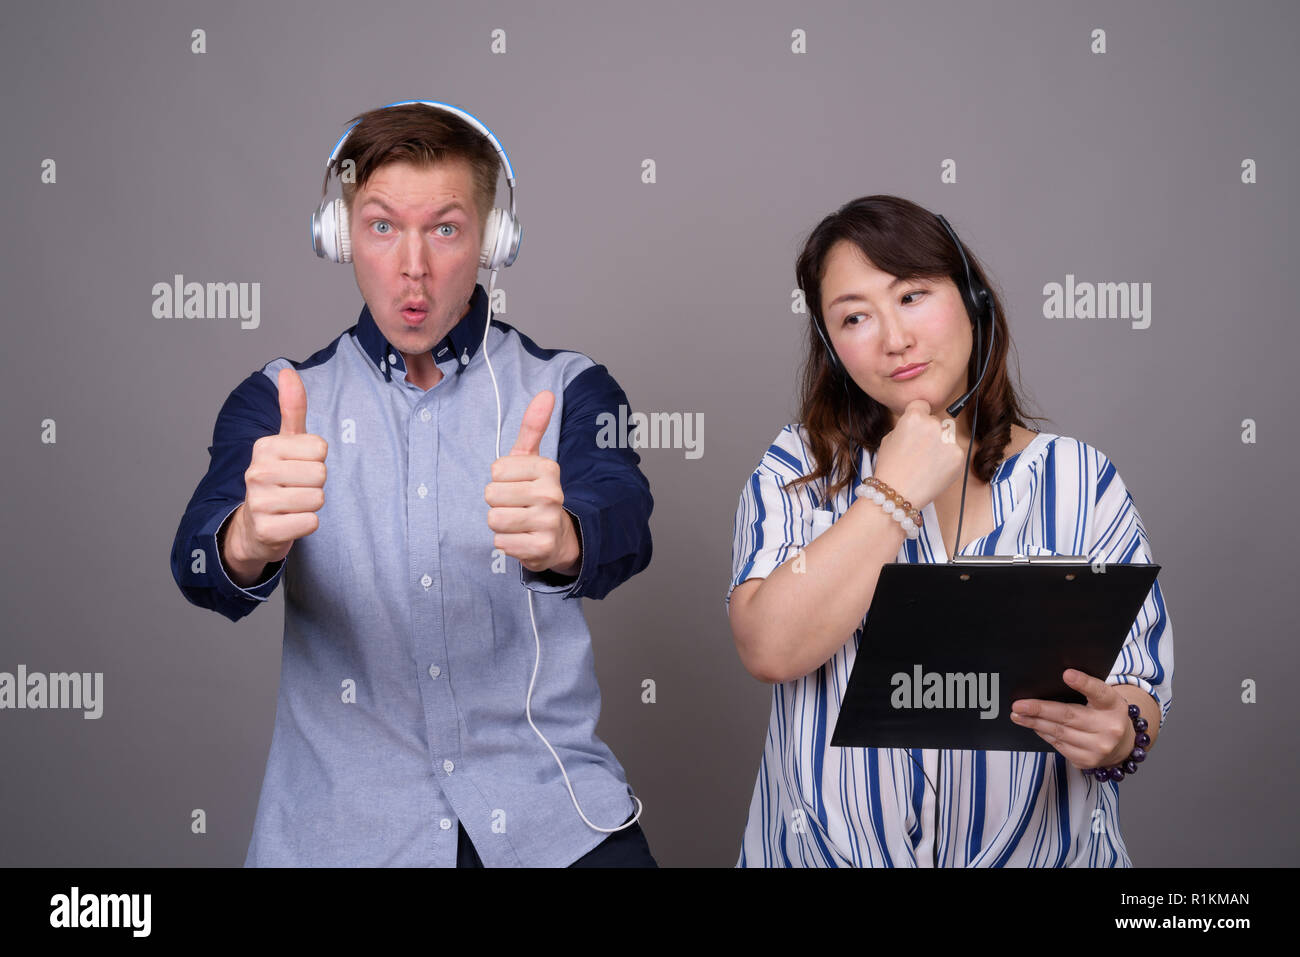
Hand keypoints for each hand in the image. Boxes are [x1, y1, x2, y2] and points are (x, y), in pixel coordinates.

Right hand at [230, 367, 328, 565]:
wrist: (254, 526)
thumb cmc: (278, 478)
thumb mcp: (285, 442)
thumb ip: (291, 408)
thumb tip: (287, 371)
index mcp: (264, 447)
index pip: (320, 448)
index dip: (316, 460)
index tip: (298, 466)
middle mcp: (257, 472)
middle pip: (321, 474)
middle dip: (315, 484)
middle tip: (296, 488)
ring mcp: (259, 502)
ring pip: (318, 499)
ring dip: (311, 505)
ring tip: (292, 504)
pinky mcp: (267, 530)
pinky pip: (311, 523)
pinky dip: (306, 524)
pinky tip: (289, 521)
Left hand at [484, 391, 580, 574]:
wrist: (558, 537)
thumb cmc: (536, 493)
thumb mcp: (532, 460)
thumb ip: (533, 427)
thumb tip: (546, 393)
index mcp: (548, 468)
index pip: (496, 470)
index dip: (499, 479)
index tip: (516, 485)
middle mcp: (552, 494)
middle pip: (492, 494)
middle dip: (497, 502)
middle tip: (516, 506)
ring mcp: (548, 521)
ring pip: (494, 519)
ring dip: (500, 524)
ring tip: (517, 522)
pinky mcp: (541, 548)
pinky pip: (501, 542)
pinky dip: (506, 543)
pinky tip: (521, 538)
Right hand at [872, 399, 967, 510]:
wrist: (897, 494)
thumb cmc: (890, 468)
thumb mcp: (889, 439)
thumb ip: (906, 427)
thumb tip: (918, 425)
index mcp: (914, 417)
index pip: (923, 405)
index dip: (919, 414)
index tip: (919, 425)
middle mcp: (933, 424)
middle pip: (936, 422)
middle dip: (930, 433)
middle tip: (919, 452)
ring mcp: (947, 440)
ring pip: (947, 438)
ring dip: (940, 446)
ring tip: (926, 464)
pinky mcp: (958, 456)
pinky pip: (954, 453)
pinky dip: (947, 461)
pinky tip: (933, 471)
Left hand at [1010, 670, 1133, 768]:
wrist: (1122, 744)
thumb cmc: (1105, 714)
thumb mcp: (1103, 698)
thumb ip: (1085, 688)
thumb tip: (1053, 680)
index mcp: (1113, 705)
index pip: (1099, 692)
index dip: (1083, 683)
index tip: (1067, 674)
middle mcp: (1110, 728)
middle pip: (1069, 716)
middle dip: (1040, 709)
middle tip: (1019, 705)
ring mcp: (1099, 747)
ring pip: (1059, 732)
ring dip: (1035, 723)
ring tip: (1018, 715)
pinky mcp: (1087, 760)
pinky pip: (1058, 745)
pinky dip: (1043, 734)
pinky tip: (1033, 726)